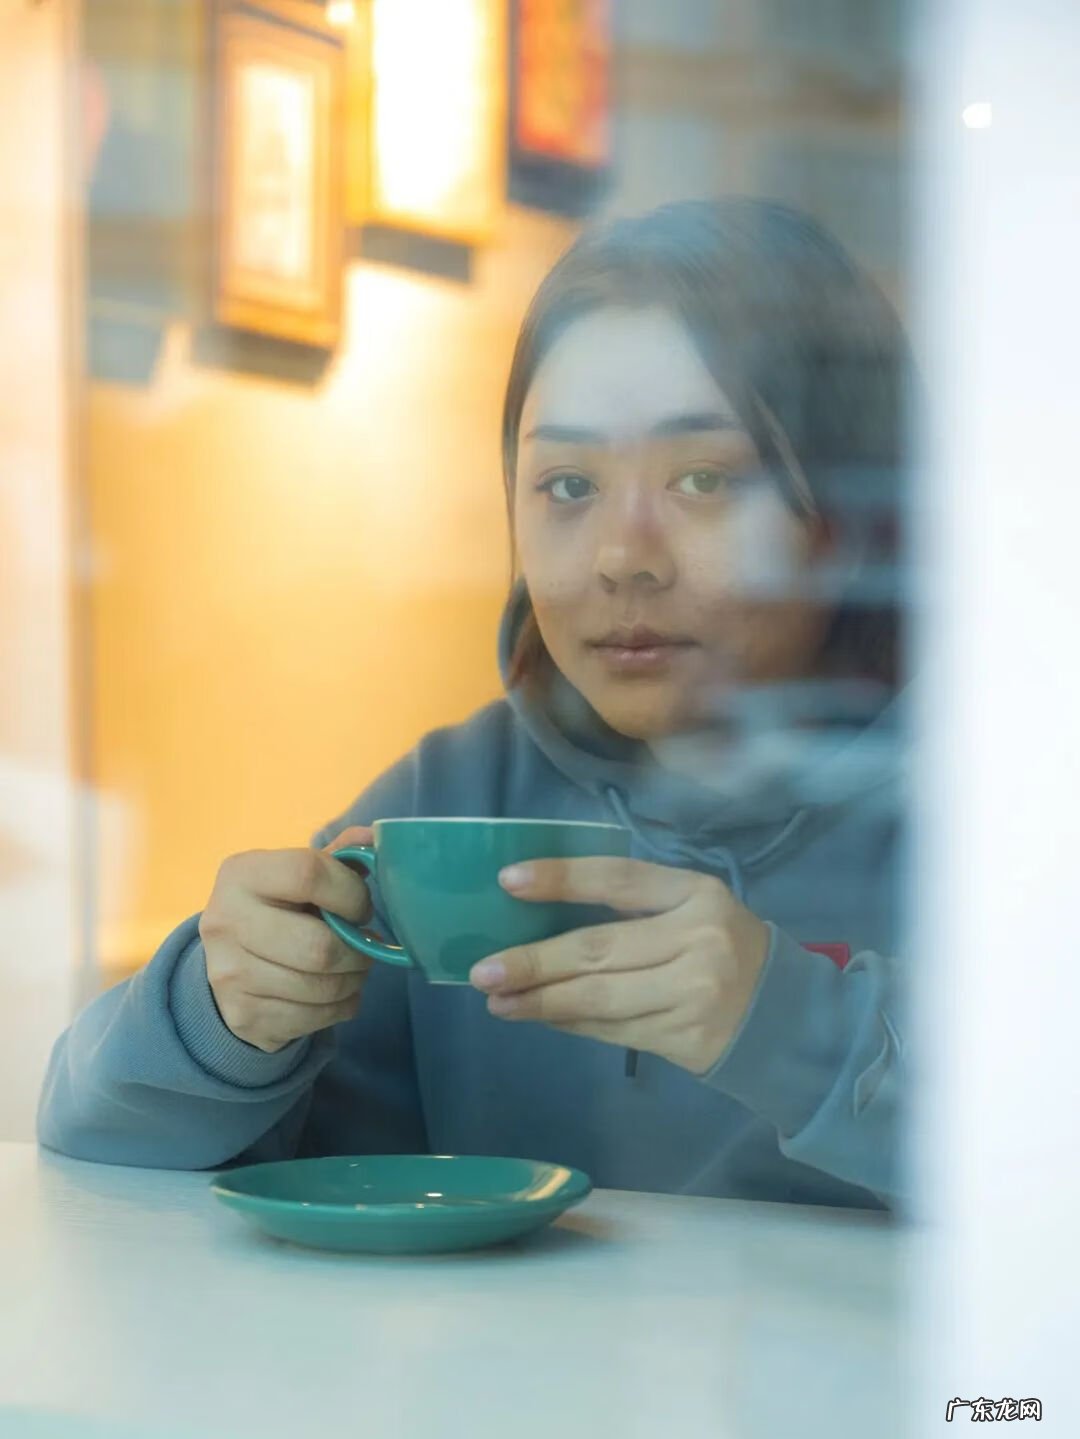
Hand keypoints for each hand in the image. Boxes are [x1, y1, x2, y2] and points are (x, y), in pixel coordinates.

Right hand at [200, 826, 375, 1053]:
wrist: (230, 962)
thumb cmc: (280, 908)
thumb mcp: (299, 875)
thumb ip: (340, 856)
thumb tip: (376, 837)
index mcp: (241, 874)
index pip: (308, 874)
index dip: (351, 893)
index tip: (361, 907)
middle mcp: (225, 922)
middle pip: (319, 948)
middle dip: (358, 951)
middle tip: (365, 946)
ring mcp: (229, 975)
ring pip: (322, 988)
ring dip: (355, 980)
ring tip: (355, 967)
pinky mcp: (243, 1016)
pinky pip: (315, 1019)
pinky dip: (341, 1006)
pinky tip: (338, 992)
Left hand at [468, 857, 771, 1075]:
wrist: (788, 1017)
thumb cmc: (726, 949)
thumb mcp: (695, 909)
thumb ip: (637, 907)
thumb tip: (543, 916)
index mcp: (698, 893)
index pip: (618, 879)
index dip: (561, 878)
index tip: (507, 881)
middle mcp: (699, 940)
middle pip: (598, 949)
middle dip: (534, 961)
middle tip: (483, 970)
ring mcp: (694, 993)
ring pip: (598, 997)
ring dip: (540, 1001)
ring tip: (498, 1000)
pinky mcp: (686, 1039)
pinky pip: (612, 1031)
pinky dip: (570, 1024)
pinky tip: (540, 1017)